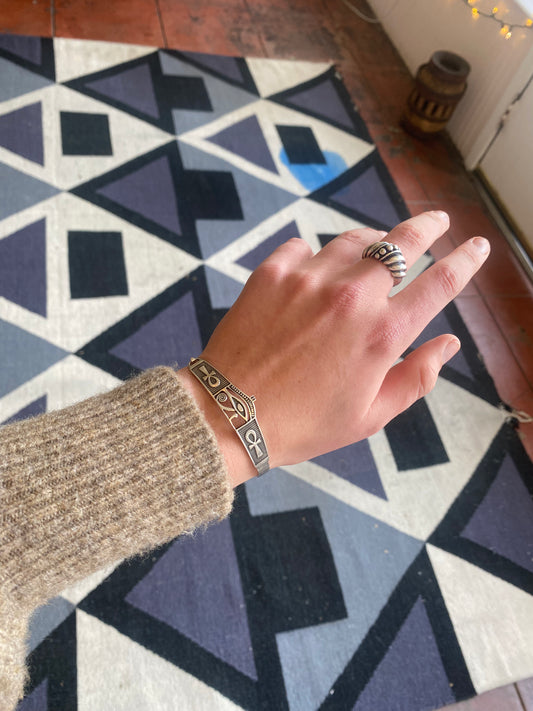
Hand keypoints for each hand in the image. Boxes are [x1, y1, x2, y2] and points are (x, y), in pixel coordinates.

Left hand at [178, 211, 489, 485]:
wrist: (228, 416)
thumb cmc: (304, 424)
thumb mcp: (370, 416)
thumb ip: (417, 378)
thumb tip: (449, 343)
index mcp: (383, 334)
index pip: (441, 284)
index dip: (466, 261)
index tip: (477, 246)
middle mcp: (351, 297)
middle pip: (402, 243)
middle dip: (428, 226)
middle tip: (437, 219)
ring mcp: (309, 278)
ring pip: (353, 240)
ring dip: (370, 242)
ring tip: (372, 249)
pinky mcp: (272, 272)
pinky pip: (303, 247)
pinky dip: (314, 256)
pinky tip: (312, 272)